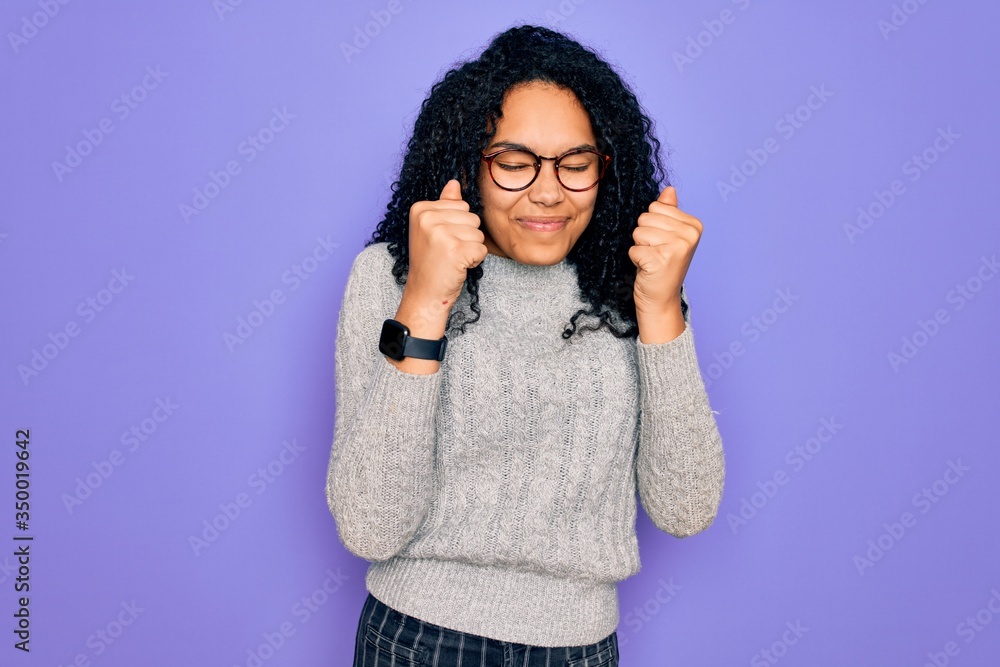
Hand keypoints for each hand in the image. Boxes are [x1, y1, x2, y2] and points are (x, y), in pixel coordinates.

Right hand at [406, 179, 488, 309]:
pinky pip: (481, 248)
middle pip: (472, 217)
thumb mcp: (433, 229)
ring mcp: (440, 233)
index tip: (441, 241)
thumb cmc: (431, 262)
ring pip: (478, 233)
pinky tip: (458, 266)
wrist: (425, 293)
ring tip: (452, 259)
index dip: (458, 226)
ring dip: (471, 249)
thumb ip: (445, 205)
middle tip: (448, 252)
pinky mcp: (454, 250)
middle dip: (467, 236)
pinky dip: (475, 260)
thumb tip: (455, 182)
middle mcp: (427, 218)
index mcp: (421, 208)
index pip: (461, 205)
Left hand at [628, 185, 701, 316]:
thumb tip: (669, 189)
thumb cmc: (662, 266)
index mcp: (694, 225)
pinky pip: (634, 249)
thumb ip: (669, 211)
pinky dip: (635, 260)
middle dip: (644, 236)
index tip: (662, 242)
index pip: (656, 206)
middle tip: (655, 253)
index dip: (652, 224)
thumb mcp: (669, 235)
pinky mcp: (661, 260)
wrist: (661, 299)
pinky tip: (648, 269)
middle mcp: (689, 234)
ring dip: (640, 247)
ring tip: (652, 260)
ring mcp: (677, 247)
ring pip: (638, 232)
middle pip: (645, 217)